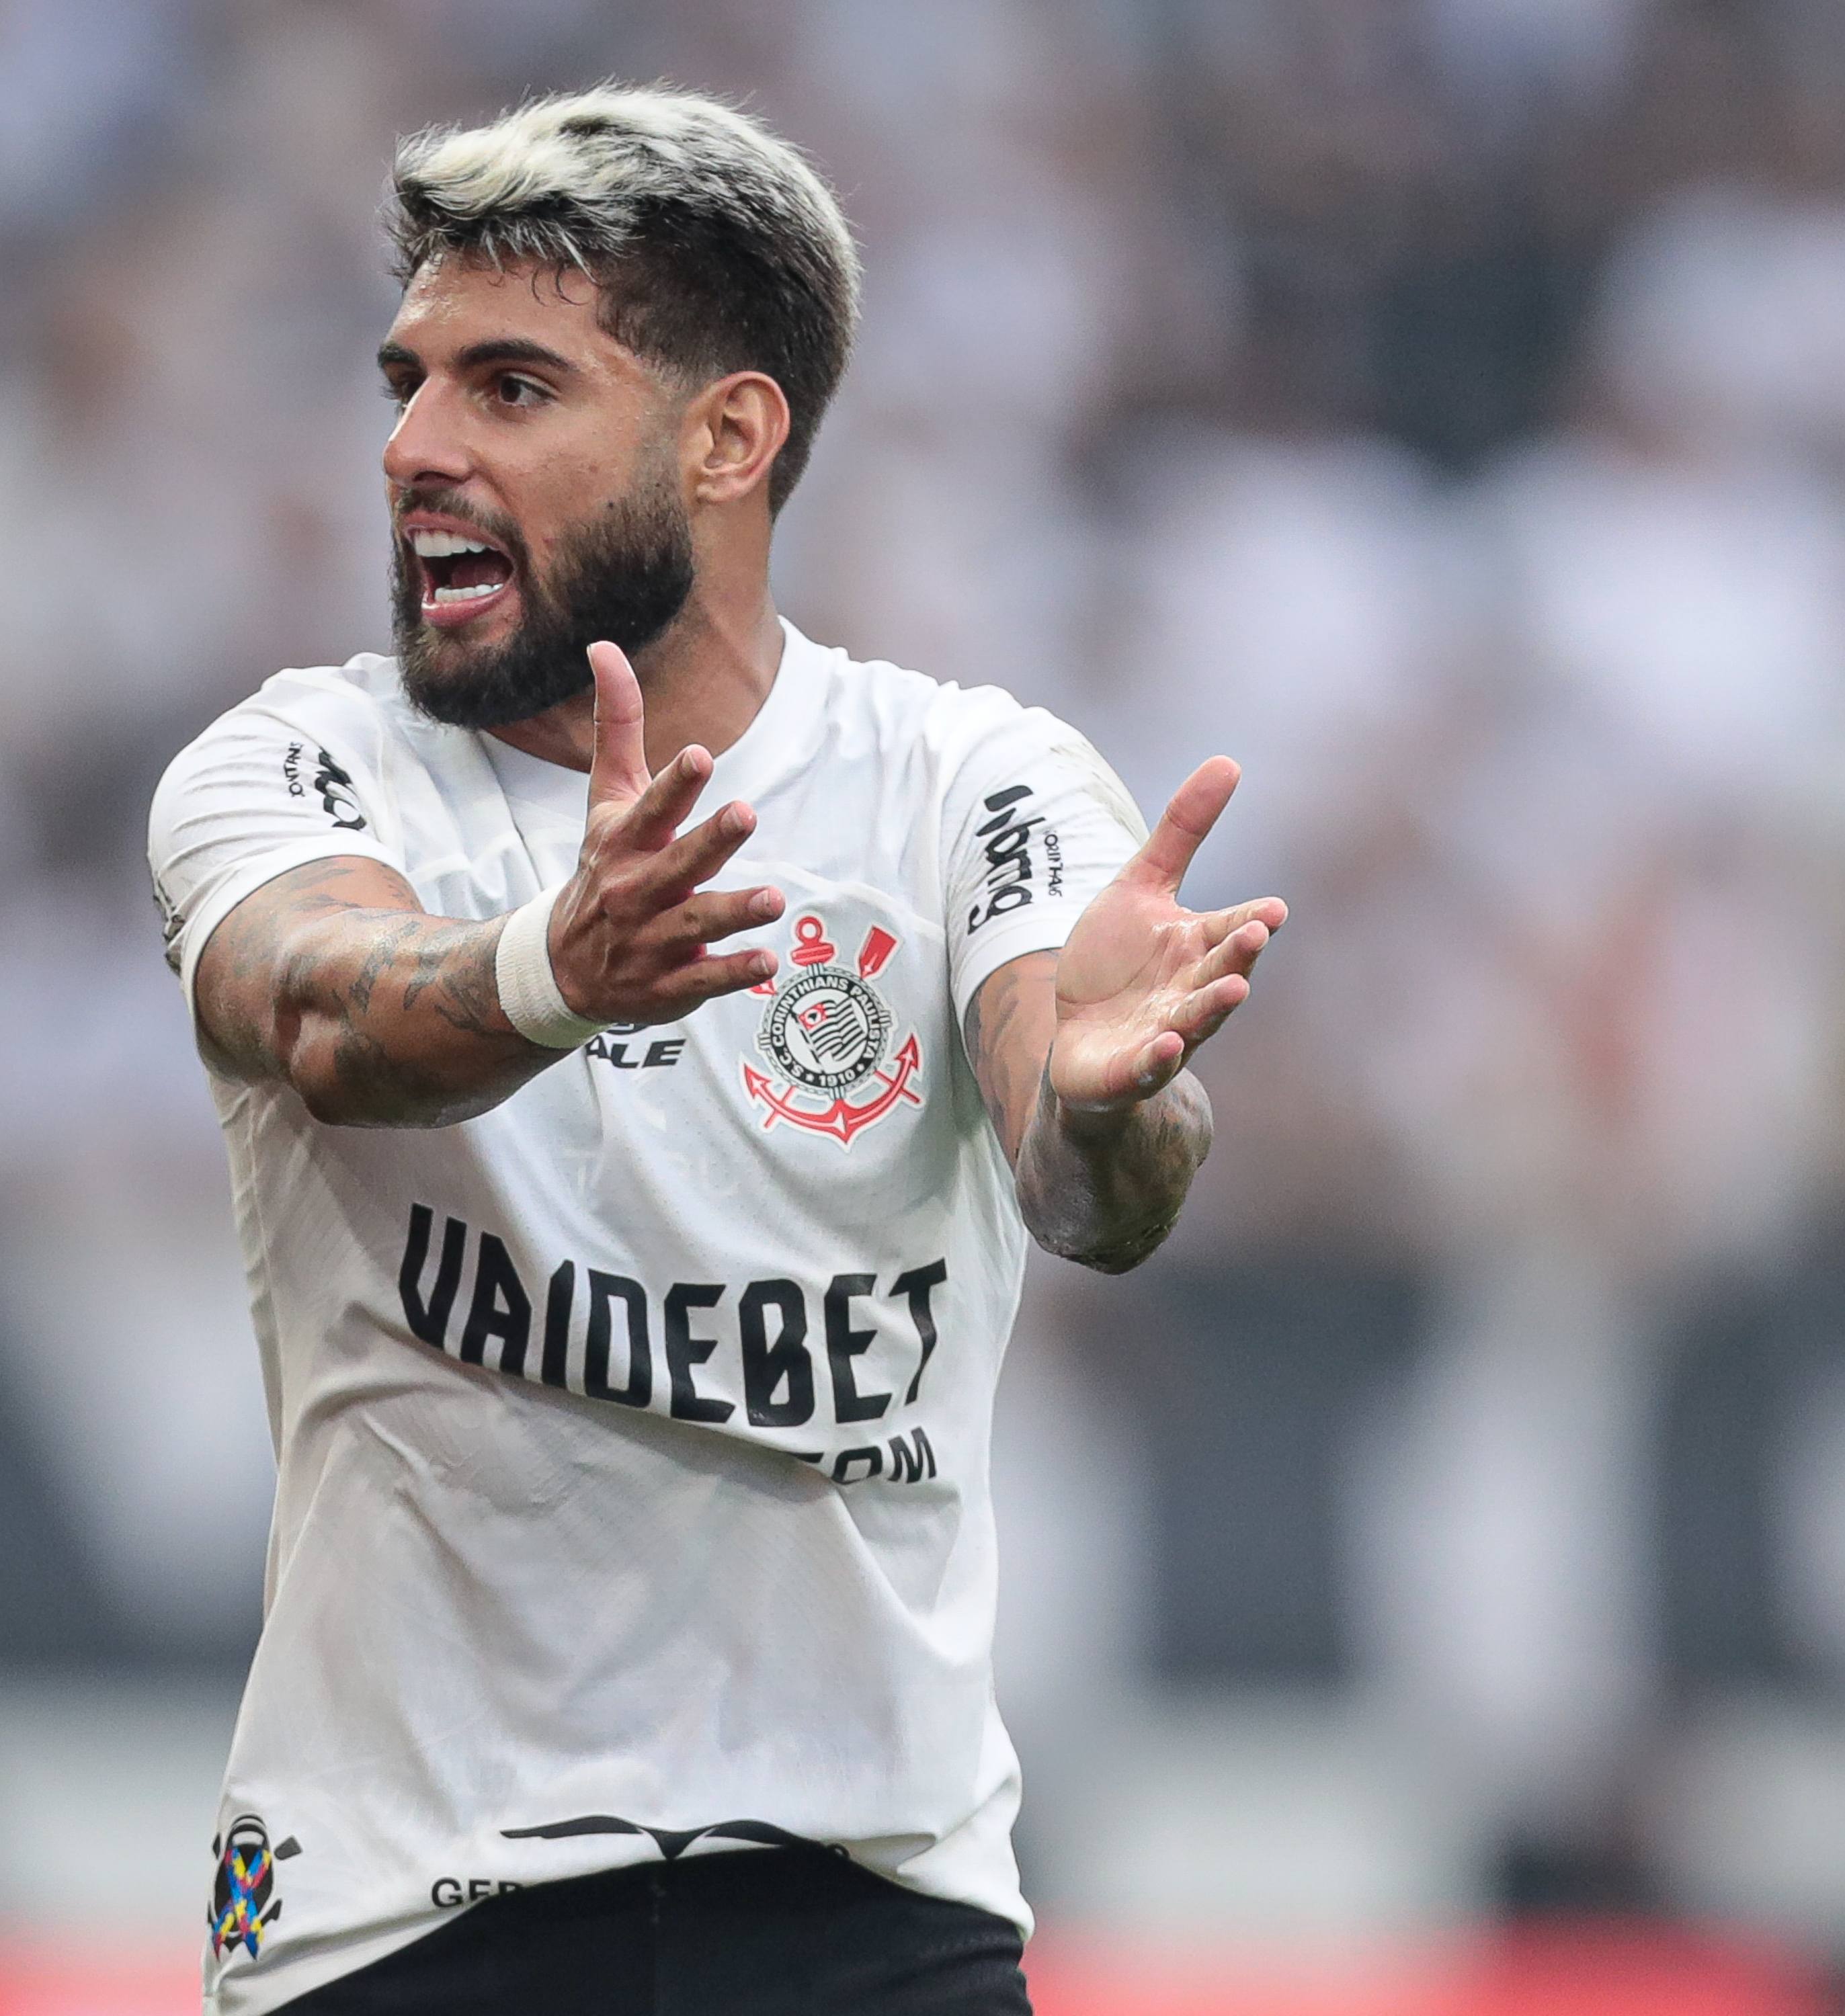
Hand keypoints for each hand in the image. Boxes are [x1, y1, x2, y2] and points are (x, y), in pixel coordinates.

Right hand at [545, 642, 784, 1023]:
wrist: (562, 966)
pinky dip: (733, 974)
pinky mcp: (667, 985)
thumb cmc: (604, 867)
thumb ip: (617, 726)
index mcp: (623, 842)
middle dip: (711, 841)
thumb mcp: (605, 799)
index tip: (699, 756)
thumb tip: (604, 646)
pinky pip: (703, 980)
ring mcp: (650, 941)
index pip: (649, 808)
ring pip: (695, 925)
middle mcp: (635, 890)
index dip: (674, 786)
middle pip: (677, 863)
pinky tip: (768, 963)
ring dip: (733, 912)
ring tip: (774, 899)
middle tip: (746, 814)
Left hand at [1050, 757, 1283, 1115]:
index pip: (1231, 929)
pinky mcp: (1130, 1070)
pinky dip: (1157, 1058)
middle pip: (1221, 972)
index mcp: (1197, 946)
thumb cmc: (1117, 962)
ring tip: (1236, 990)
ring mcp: (1164, 1034)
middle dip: (1238, 956)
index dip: (1251, 920)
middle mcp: (1190, 990)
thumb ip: (1182, 832)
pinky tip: (1164, 1045)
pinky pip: (1147, 1066)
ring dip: (1214, 1007)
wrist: (1080, 1037)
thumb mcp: (1140, 887)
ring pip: (1195, 1021)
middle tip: (1256, 934)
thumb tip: (1229, 761)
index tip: (1272, 909)